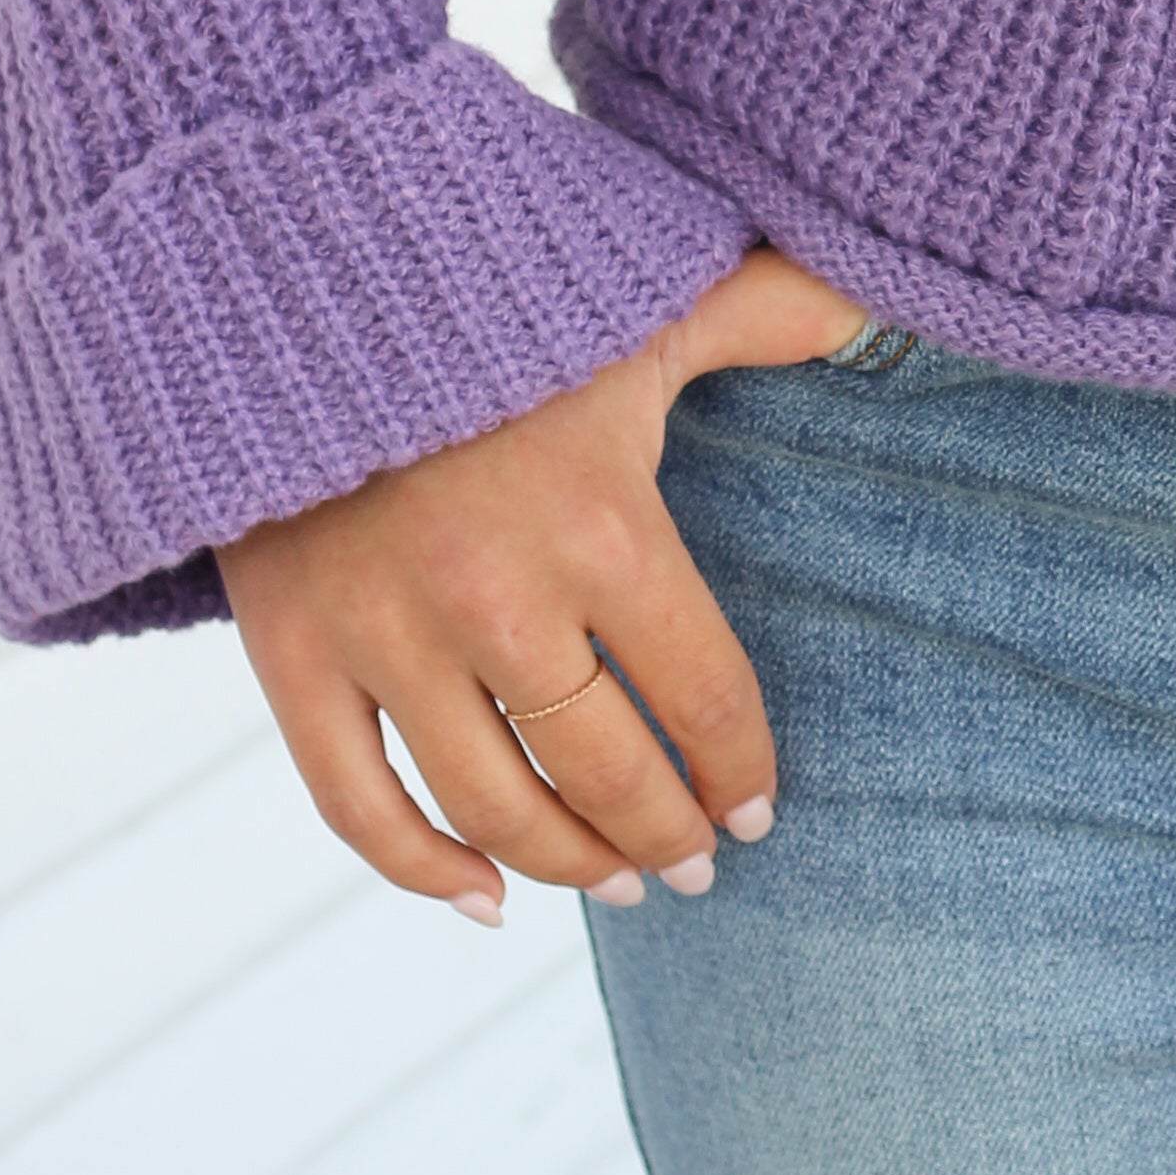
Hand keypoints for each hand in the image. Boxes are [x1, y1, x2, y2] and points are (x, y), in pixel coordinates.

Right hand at [218, 246, 869, 925]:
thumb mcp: (654, 296)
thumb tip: (882, 304)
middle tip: (694, 866)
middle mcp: (497, 602)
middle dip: (664, 837)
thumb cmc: (508, 292)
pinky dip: (421, 870)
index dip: (741, 770)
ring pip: (494, 808)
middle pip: (608, 775)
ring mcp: (387, 638)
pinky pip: (356, 806)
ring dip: (565, 864)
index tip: (759, 809)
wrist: (311, 276)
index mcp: (605, 526)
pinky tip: (484, 898)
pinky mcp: (293, 654)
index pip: (705, 698)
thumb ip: (776, 311)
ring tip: (615, 882)